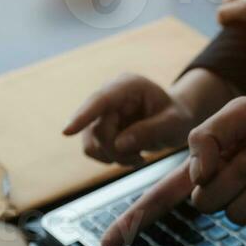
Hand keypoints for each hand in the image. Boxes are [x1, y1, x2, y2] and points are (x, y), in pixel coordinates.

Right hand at [63, 69, 236, 165]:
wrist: (175, 120)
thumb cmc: (178, 117)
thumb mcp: (173, 123)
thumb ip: (149, 131)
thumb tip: (119, 145)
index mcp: (129, 86)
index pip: (101, 100)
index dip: (83, 115)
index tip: (67, 132)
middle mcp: (110, 95)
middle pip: (97, 130)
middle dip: (118, 150)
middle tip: (141, 158)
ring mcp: (101, 112)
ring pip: (91, 143)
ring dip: (114, 157)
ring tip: (138, 156)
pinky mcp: (97, 128)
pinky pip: (93, 150)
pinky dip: (111, 159)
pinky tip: (130, 155)